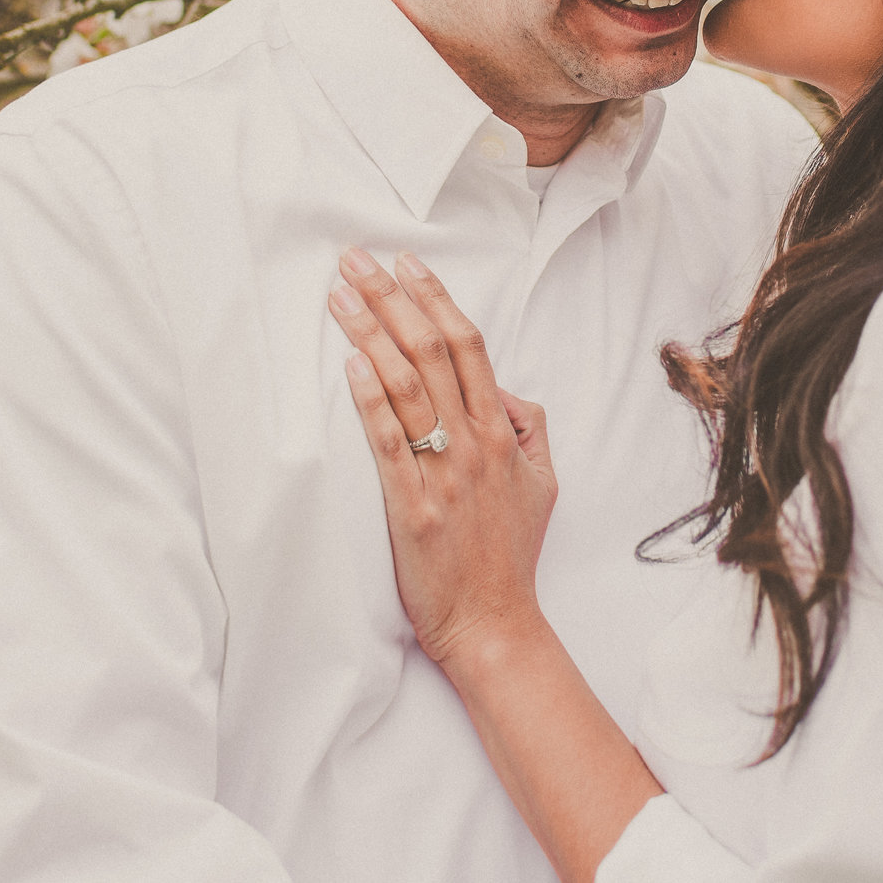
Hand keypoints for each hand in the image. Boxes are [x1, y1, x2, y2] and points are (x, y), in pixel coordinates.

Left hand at [331, 247, 557, 676]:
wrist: (494, 624)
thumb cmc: (511, 554)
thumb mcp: (544, 482)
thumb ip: (531, 427)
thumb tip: (508, 390)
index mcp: (504, 430)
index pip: (468, 345)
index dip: (435, 298)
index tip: (405, 262)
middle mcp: (475, 443)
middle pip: (431, 352)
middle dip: (391, 298)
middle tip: (355, 259)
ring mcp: (444, 475)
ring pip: (407, 387)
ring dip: (371, 334)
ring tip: (339, 297)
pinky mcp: (412, 509)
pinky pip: (389, 444)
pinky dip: (370, 401)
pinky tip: (350, 366)